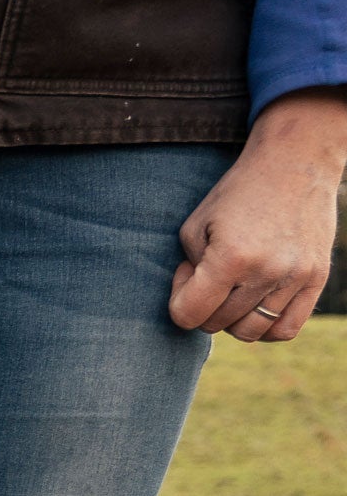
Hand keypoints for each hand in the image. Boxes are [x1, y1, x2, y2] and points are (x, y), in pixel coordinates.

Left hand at [169, 89, 346, 343]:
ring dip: (233, 319)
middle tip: (211, 274)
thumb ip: (189, 272)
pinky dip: (266, 327)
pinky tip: (255, 305)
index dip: (179, 300)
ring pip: (250, 332)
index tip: (189, 273)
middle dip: (205, 305)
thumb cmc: (236, 195)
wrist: (295, 163)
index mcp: (231, 257)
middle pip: (217, 325)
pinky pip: (286, 329)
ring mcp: (296, 277)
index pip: (188, 315)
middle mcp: (267, 271)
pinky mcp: (317, 278)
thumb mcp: (196, 226)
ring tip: (233, 289)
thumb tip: (193, 306)